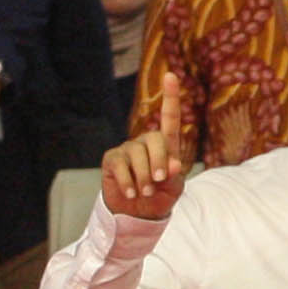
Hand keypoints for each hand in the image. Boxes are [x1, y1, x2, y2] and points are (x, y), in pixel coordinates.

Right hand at [99, 71, 190, 222]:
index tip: (171, 76)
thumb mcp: (174, 187)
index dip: (171, 97)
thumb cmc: (160, 195)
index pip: (170, 119)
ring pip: (137, 155)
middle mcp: (146, 142)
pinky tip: (132, 193)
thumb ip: (175, 175)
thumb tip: (174, 165)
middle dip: (159, 162)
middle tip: (159, 180)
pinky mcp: (112, 159)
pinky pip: (120, 166)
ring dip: (144, 177)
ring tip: (146, 192)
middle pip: (155, 140)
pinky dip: (128, 183)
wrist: (139, 212)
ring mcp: (128, 149)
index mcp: (167, 145)